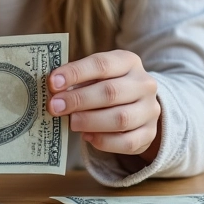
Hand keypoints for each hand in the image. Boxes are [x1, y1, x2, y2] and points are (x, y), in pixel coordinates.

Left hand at [47, 50, 161, 162]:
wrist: (139, 104)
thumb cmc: (108, 85)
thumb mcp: (96, 75)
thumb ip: (78, 81)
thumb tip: (54, 92)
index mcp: (128, 61)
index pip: (101, 64)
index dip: (75, 73)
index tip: (52, 83)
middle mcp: (144, 83)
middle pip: (110, 92)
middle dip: (78, 100)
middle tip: (55, 106)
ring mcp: (150, 110)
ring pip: (120, 119)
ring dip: (90, 121)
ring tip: (70, 122)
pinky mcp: (150, 134)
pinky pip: (127, 142)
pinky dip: (104, 141)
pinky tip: (87, 137)